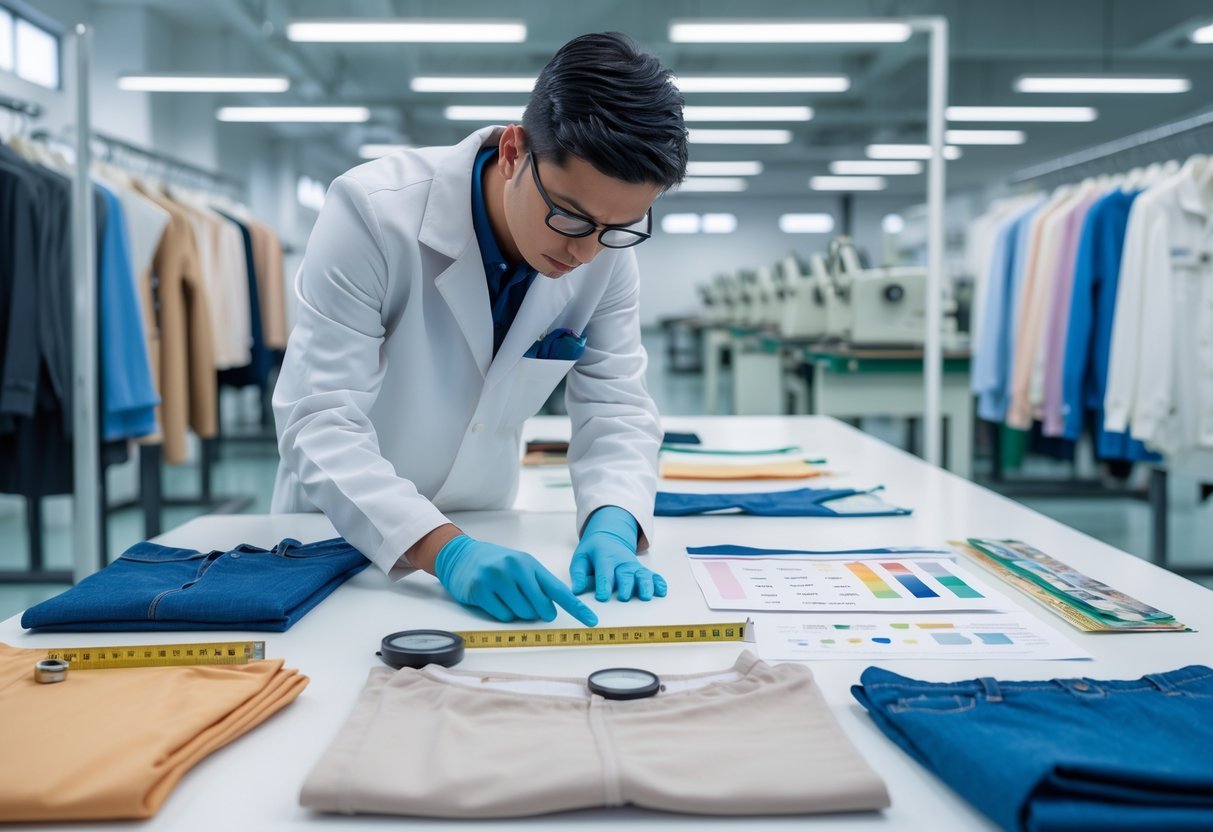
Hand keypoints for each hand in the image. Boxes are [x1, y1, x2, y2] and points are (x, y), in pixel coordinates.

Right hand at [435, 535, 597, 625]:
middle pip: (541, 607)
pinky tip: (493, 600)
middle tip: (525, 602)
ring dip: (517, 613)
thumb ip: (538, 586)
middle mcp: (515, 569)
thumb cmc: (496, 564)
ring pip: (521, 614)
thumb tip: (550, 612)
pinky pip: (502, 615)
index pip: (559, 590)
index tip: (592, 621)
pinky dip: (501, 614)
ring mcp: (497, 578)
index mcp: (530, 564)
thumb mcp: (520, 567)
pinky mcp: (481, 590)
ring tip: (505, 597)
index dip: (577, 607)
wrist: (461, 555)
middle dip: (537, 612)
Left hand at [570, 506, 667, 601]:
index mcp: (604, 556)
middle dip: (625, 585)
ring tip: (646, 597)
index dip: (604, 584)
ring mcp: (634, 566)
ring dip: (645, 585)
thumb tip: (576, 590)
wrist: (609, 538)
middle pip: (625, 573)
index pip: (604, 571)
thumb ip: (578, 574)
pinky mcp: (642, 570)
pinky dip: (659, 583)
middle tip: (624, 598)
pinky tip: (662, 592)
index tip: (602, 597)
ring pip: (642, 574)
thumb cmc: (593, 552)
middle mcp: (622, 561)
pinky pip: (653, 575)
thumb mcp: (581, 558)